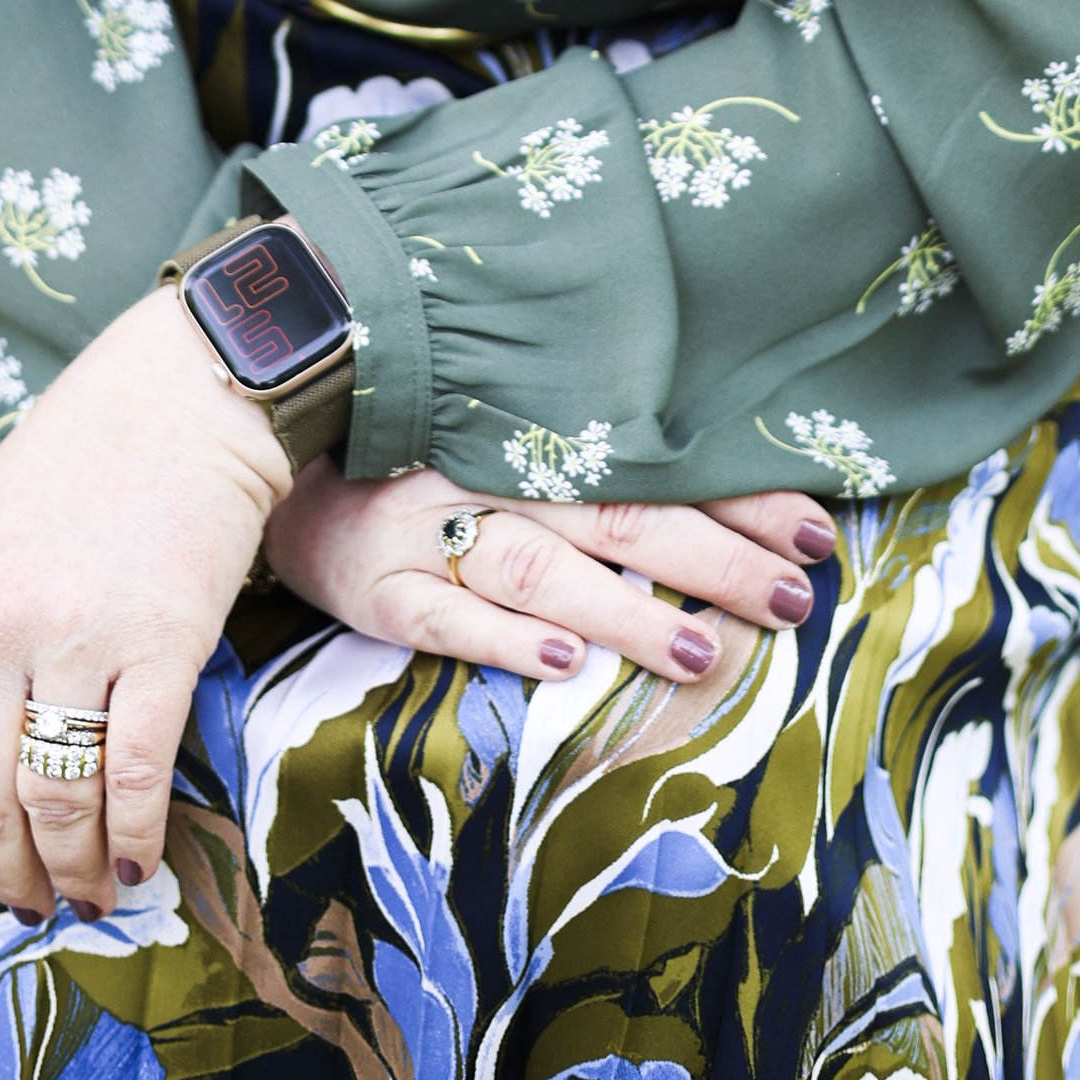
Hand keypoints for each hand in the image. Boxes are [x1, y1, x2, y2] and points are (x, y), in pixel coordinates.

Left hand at [0, 285, 287, 922]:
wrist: (186, 386)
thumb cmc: (87, 457)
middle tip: (23, 904)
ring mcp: (79, 633)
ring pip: (53, 796)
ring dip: (66, 867)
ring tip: (84, 896)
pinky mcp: (164, 639)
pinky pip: (136, 770)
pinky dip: (131, 833)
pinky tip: (136, 859)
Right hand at [265, 460, 835, 685]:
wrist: (263, 435)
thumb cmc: (406, 434)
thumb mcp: (496, 417)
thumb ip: (587, 441)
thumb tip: (713, 476)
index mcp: (528, 425)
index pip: (654, 460)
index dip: (740, 496)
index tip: (815, 531)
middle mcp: (487, 471)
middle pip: (616, 513)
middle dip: (712, 558)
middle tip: (791, 597)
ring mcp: (427, 529)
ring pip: (541, 567)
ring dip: (626, 610)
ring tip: (701, 651)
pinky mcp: (374, 585)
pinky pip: (443, 616)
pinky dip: (504, 637)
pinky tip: (563, 662)